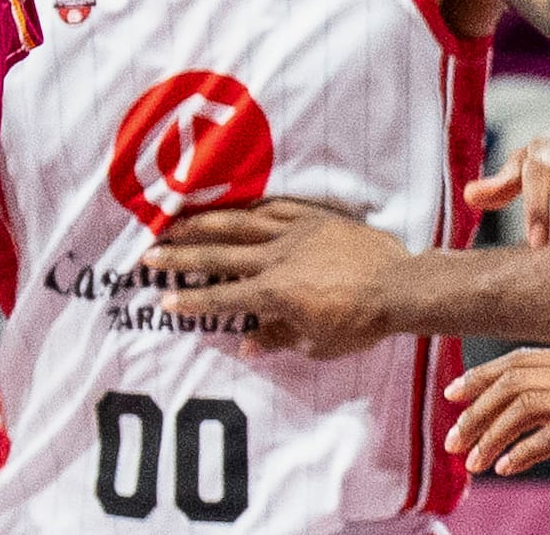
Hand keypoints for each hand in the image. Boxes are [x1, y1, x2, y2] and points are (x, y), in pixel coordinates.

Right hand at [148, 197, 408, 361]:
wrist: (400, 286)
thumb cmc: (361, 323)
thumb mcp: (318, 344)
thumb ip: (278, 339)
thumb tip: (245, 345)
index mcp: (275, 293)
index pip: (223, 298)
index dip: (191, 301)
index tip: (163, 301)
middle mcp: (276, 258)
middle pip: (219, 255)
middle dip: (181, 255)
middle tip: (149, 253)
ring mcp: (294, 232)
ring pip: (239, 223)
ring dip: (204, 223)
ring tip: (175, 220)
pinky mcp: (313, 217)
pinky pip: (275, 207)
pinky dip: (250, 206)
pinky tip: (233, 204)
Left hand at [449, 347, 549, 484]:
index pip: (523, 359)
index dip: (483, 375)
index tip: (455, 397)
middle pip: (514, 380)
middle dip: (476, 409)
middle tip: (451, 439)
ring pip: (523, 406)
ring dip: (489, 433)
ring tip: (471, 461)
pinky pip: (549, 436)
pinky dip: (520, 452)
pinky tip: (505, 469)